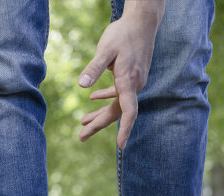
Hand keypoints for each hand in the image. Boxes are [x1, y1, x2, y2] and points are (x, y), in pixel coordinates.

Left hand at [78, 0, 164, 149]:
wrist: (142, 22)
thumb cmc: (123, 33)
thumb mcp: (105, 49)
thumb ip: (94, 68)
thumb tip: (81, 86)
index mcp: (128, 82)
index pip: (128, 112)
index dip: (125, 130)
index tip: (120, 145)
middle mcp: (133, 86)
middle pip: (116, 112)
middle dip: (98, 125)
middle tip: (81, 137)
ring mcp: (134, 82)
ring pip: (117, 104)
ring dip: (100, 113)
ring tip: (83, 123)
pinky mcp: (131, 76)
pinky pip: (119, 94)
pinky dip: (105, 98)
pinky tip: (93, 98)